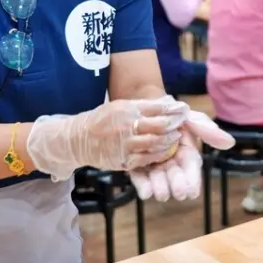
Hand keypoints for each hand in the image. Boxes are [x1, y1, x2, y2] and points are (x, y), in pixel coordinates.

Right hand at [26, 96, 189, 181]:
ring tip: (177, 137)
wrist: (78, 138)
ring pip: (155, 143)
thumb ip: (143, 106)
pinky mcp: (122, 160)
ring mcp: (124, 144)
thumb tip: (168, 102)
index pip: (157, 107)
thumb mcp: (120, 106)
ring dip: (170, 140)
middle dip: (175, 124)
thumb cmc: (103, 119)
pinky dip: (159, 154)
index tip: (184, 109)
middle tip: (184, 123)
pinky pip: (146, 158)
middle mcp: (126, 125)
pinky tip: (166, 151)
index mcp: (127, 109)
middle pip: (159, 125)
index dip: (174, 109)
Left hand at [129, 111, 234, 200]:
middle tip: (178, 193)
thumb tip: (230, 143)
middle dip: (177, 186)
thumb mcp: (191, 118)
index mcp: (186, 154)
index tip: (192, 192)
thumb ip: (207, 130)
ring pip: (158, 180)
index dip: (192, 181)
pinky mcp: (136, 165)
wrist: (144, 106)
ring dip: (160, 188)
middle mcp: (170, 163)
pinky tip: (145, 191)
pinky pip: (139, 177)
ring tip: (161, 193)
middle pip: (175, 177)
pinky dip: (142, 185)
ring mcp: (153, 166)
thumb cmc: (171, 114)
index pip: (191, 168)